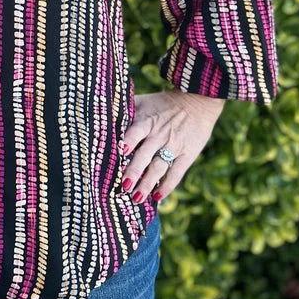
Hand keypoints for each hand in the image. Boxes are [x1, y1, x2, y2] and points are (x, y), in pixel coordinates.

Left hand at [121, 88, 224, 203]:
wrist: (197, 99)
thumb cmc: (163, 103)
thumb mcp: (144, 102)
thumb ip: (126, 110)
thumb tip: (101, 117)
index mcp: (147, 120)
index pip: (135, 132)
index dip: (128, 142)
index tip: (119, 153)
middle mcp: (160, 134)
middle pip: (145, 155)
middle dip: (134, 171)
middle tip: (123, 187)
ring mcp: (174, 145)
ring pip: (159, 167)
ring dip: (147, 183)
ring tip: (136, 198)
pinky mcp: (188, 153)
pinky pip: (177, 172)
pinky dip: (168, 185)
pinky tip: (158, 197)